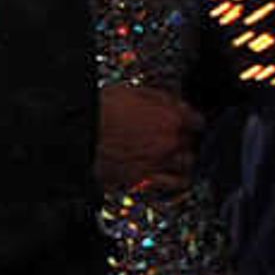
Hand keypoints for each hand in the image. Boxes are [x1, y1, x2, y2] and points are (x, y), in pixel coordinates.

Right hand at [96, 78, 199, 193]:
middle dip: (184, 140)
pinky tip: (171, 176)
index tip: (186, 123)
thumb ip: (159, 98)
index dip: (190, 121)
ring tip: (173, 158)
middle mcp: (170, 141)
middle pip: (192, 143)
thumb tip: (172, 101)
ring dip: (182, 160)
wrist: (77, 134)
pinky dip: (175, 180)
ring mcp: (159, 161)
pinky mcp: (144, 178)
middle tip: (174, 139)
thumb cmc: (98, 110)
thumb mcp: (132, 91)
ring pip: (187, 163)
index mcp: (171, 116)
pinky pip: (173, 183)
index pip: (197, 121)